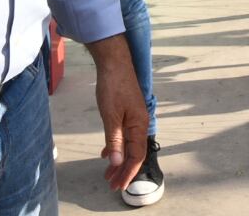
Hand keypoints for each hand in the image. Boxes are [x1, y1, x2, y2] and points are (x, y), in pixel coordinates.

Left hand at [89, 35, 147, 191]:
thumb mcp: (111, 116)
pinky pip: (124, 135)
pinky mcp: (128, 112)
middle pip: (134, 153)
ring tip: (108, 174)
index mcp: (140, 125)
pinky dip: (116, 146)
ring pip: (129, 145)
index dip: (128, 172)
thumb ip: (115, 140)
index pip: (136, 156)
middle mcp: (141, 123)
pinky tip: (107, 153)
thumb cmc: (113, 87)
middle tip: (111, 184)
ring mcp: (135, 117)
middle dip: (123, 170)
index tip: (119, 186)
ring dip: (119, 160)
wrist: (114, 62)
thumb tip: (117, 163)